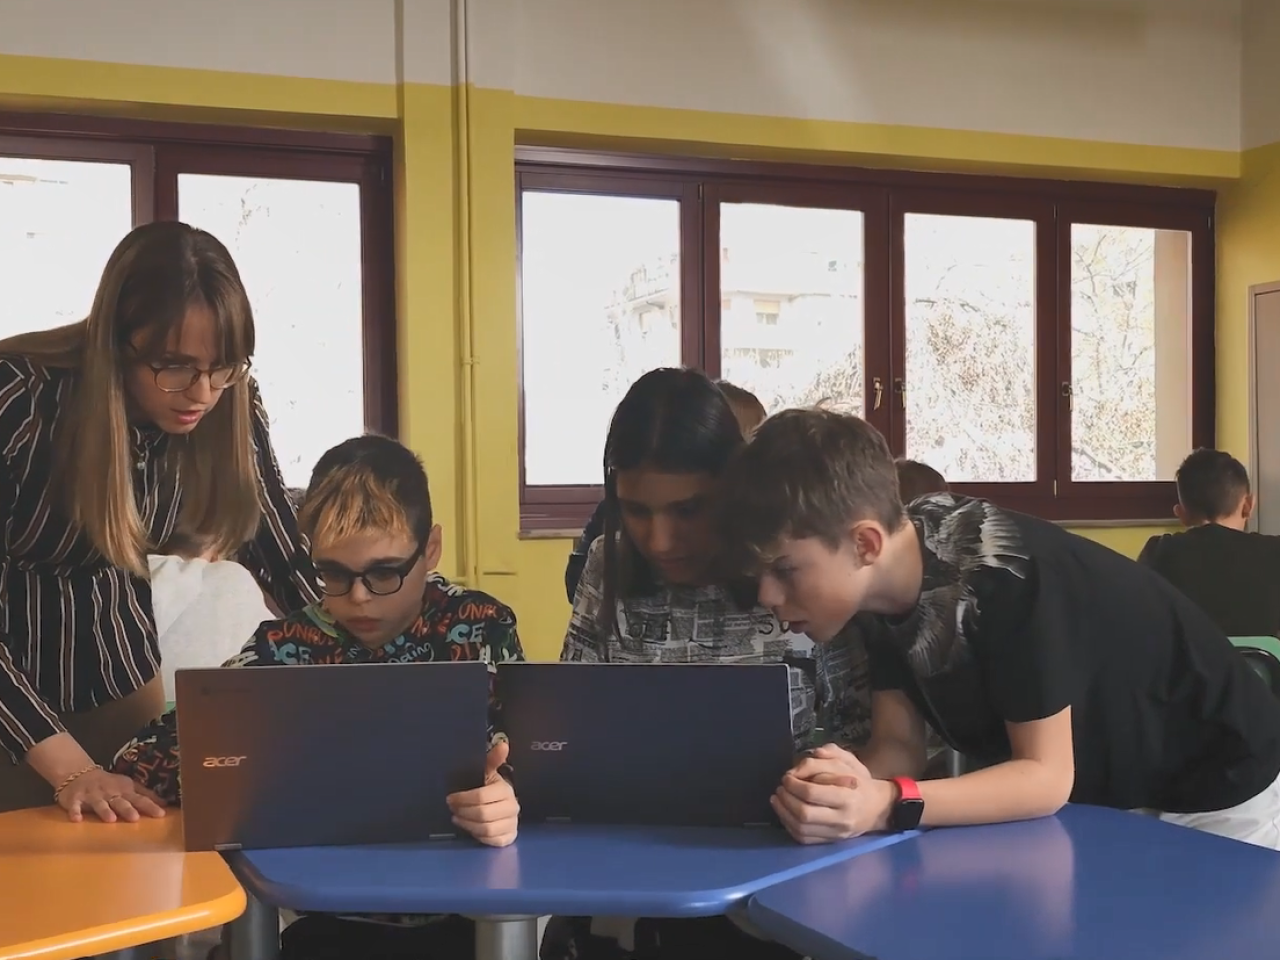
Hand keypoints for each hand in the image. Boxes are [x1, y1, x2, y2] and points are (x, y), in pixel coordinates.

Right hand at [57, 768, 166, 822]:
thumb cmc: (109, 784)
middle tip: (135, 818)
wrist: (79, 773)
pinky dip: (75, 812)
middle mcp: (109, 793)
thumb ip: (145, 795)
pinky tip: (76, 820)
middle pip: (120, 802)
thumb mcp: (128, 786)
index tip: (161, 814)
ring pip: (99, 804)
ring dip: (105, 811)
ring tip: (111, 820)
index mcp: (124, 791)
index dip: (150, 806)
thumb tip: (165, 804)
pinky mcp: (75, 799)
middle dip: (127, 809)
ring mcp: (92, 795)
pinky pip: (74, 806)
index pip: (140, 799)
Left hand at [446, 739, 518, 846]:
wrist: (504, 807)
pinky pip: (491, 841)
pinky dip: (478, 835)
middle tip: (452, 808)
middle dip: (463, 812)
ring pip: (486, 829)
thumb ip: (493, 760)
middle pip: (483, 815)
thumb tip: (503, 744)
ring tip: (457, 818)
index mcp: (506, 790)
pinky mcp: (509, 838)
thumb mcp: (490, 773)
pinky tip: (469, 828)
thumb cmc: (492, 788)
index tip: (451, 798)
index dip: (463, 798)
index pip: (482, 796)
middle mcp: (512, 808)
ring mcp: (512, 824)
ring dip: (467, 824)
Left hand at [771, 743, 893, 843]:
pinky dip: (789, 825)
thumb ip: (828, 755)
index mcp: (847, 796)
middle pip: (804, 813)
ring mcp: (836, 833)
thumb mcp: (848, 761)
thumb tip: (805, 761)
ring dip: (783, 813)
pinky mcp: (830, 842)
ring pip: (801, 828)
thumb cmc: (860, 781)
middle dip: (786, 799)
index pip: (812, 793)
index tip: (787, 777)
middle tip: (780, 788)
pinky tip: (784, 812)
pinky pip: (804, 838)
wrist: (877, 808)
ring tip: (777, 798)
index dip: (794, 784)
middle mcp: (842, 818)